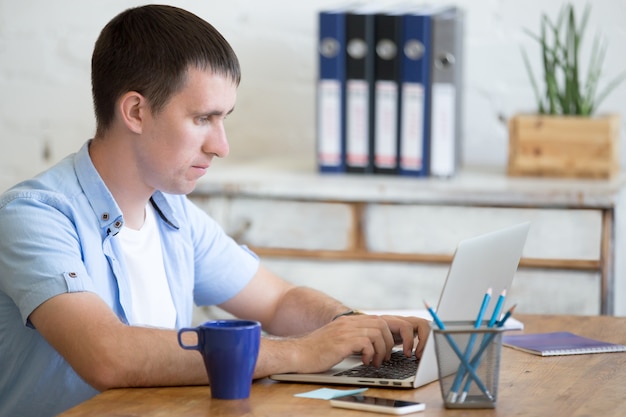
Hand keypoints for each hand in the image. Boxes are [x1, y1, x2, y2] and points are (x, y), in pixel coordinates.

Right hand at [287, 314, 428, 373]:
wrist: (298, 354)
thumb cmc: (316, 351)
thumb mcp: (337, 339)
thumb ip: (352, 336)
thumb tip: (371, 344)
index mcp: (349, 321)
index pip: (378, 320)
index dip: (388, 335)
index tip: (388, 349)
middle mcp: (348, 322)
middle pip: (382, 324)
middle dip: (389, 342)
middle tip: (384, 357)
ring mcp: (345, 331)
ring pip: (377, 332)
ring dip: (382, 350)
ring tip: (375, 361)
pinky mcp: (342, 342)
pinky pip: (366, 343)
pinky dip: (371, 354)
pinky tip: (364, 361)